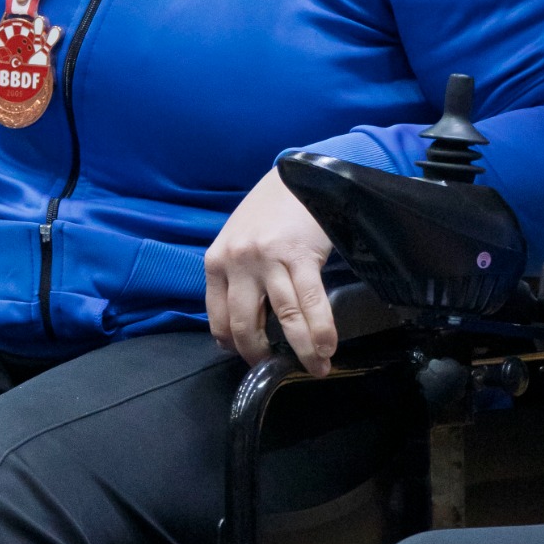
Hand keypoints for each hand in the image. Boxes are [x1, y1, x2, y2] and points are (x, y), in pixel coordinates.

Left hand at [205, 168, 338, 375]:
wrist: (299, 174)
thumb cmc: (269, 212)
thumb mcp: (238, 241)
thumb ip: (235, 277)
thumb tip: (242, 326)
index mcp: (216, 262)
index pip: (218, 319)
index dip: (235, 346)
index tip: (252, 357)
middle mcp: (237, 263)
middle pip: (245, 325)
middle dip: (263, 355)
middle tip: (279, 368)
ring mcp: (268, 259)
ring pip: (283, 318)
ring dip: (302, 350)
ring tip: (316, 368)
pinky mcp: (300, 255)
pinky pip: (311, 303)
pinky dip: (320, 331)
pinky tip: (327, 348)